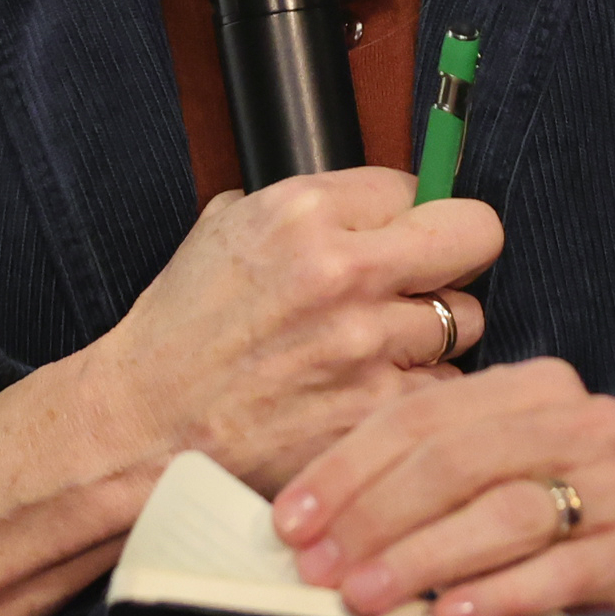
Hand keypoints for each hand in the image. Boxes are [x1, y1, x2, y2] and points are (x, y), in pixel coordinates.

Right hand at [0, 168, 495, 615]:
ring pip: (466, 320)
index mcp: (302, 212)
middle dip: (455, 257)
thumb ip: (308, 209)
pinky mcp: (374, 413)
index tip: (397, 238)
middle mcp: (342, 270)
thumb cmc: (181, 334)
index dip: (409, 215)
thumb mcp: (225, 232)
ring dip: (434, 336)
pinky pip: (444, 388)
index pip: (417, 186)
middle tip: (428, 281)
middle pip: (474, 236)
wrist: (140, 430)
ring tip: (382, 350)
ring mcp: (364, 345)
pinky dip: (417, 394)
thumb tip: (380, 201)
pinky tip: (373, 396)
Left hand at [269, 357, 614, 615]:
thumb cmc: (532, 535)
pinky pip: (563, 571)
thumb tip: (300, 524)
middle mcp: (589, 420)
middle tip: (319, 569)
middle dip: (376, 515)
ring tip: (366, 597)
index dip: (346, 469)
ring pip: (508, 511)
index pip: (421, 416)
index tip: (290, 524)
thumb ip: (404, 486)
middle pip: (459, 458)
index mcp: (536, 387)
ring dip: (424, 557)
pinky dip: (498, 596)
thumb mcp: (469, 491)